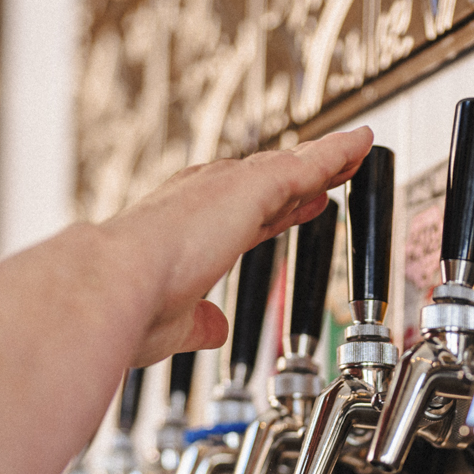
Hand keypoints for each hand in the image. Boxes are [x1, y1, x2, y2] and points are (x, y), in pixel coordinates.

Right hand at [100, 127, 373, 365]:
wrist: (112, 283)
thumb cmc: (128, 308)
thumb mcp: (174, 321)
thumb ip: (199, 323)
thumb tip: (214, 329)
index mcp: (185, 230)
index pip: (239, 215)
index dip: (273, 211)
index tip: (297, 205)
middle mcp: (203, 199)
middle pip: (265, 181)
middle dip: (300, 175)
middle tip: (331, 169)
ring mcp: (226, 189)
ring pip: (288, 166)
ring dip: (323, 158)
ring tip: (355, 146)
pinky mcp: (253, 186)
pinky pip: (308, 164)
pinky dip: (336, 153)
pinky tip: (360, 143)